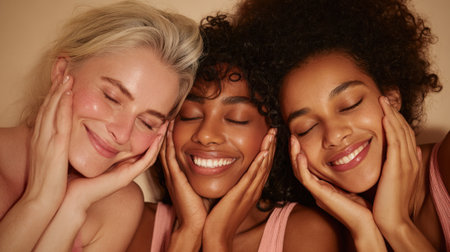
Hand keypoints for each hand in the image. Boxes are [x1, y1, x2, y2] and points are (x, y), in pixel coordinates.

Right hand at [25, 74, 72, 206]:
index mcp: (42, 138)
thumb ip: (58, 147)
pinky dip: (62, 105)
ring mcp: (46, 140)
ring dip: (59, 90)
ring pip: (51, 109)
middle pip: (48, 104)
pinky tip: (68, 93)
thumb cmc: (50, 181)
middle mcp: (41, 136)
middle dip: (55, 85)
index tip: (62, 78)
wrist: (41, 199)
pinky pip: (58, 121)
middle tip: (64, 67)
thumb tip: (66, 140)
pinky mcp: (54, 146)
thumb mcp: (53, 159)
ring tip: (67, 74)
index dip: (54, 93)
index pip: (48, 110)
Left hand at [64, 121, 166, 210]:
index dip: (146, 132)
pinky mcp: (126, 177)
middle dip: (157, 134)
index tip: (151, 116)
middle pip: (147, 150)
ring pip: (150, 155)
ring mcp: (127, 173)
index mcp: (117, 163)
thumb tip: (84, 116)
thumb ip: (88, 139)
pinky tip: (158, 137)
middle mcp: (125, 168)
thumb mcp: (83, 151)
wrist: (70, 196)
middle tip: (164, 119)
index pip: (137, 147)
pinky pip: (145, 162)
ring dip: (159, 140)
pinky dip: (153, 149)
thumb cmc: (72, 175)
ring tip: (166, 125)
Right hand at [160, 120, 205, 251]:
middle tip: (167, 116)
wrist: (196, 225)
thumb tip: (215, 164)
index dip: (173, 138)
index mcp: (179, 175)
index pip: (174, 152)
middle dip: (167, 133)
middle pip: (167, 148)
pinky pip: (169, 157)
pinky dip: (169, 144)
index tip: (175, 123)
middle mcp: (174, 174)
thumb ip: (204, 175)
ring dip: (166, 135)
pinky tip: (169, 133)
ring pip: (166, 150)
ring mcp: (173, 176)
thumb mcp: (201, 187)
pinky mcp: (176, 179)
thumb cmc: (201, 209)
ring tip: (167, 119)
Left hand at [202, 128, 276, 251]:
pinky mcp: (241, 195)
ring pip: (262, 167)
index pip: (263, 166)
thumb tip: (234, 172)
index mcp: (252, 189)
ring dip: (268, 150)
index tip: (270, 136)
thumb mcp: (232, 196)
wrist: (217, 234)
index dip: (268, 150)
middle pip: (266, 164)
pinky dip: (259, 164)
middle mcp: (254, 189)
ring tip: (272, 134)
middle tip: (275, 129)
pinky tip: (263, 153)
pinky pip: (252, 177)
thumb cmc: (222, 217)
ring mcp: (249, 192)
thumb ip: (235, 184)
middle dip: (272, 146)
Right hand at [289, 135, 385, 250]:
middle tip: (292, 136)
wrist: (367, 223)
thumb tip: (351, 157)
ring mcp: (317, 192)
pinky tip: (300, 155)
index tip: (302, 138)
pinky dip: (301, 166)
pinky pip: (306, 179)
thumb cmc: (364, 206)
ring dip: (294, 155)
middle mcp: (317, 189)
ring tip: (293, 140)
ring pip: (298, 172)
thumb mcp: (353, 185)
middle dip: (294, 152)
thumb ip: (347, 174)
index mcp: (324, 187)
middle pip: (299, 168)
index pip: (307, 167)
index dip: (302, 153)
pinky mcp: (320, 195)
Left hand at [372, 97, 431, 250]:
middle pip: (404, 129)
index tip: (386, 109)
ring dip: (392, 114)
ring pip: (401, 131)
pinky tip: (385, 116)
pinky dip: (392, 127)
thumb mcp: (394, 182)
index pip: (404, 135)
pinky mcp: (397, 166)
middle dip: (395, 113)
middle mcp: (410, 160)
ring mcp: (406, 162)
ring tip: (383, 100)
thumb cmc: (389, 204)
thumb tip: (403, 155)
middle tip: (385, 98)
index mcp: (409, 163)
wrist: (392, 221)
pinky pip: (396, 141)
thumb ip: (397, 167)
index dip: (396, 121)